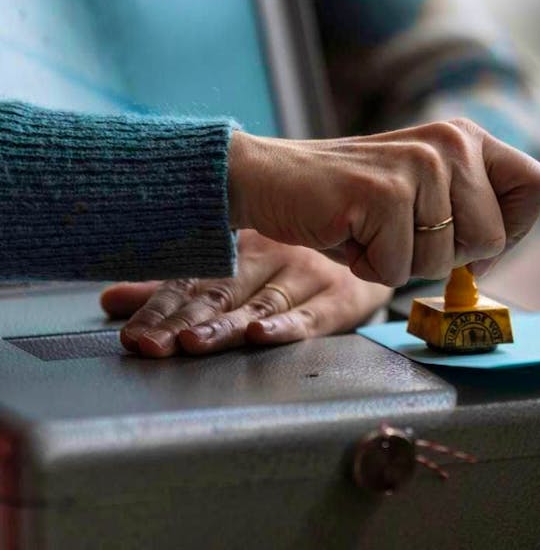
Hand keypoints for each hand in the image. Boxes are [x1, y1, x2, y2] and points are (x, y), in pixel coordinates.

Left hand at [101, 230, 392, 357]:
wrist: (374, 246)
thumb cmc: (299, 262)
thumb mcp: (237, 268)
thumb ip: (178, 289)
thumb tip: (112, 300)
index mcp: (239, 248)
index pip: (191, 280)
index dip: (159, 309)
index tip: (133, 336)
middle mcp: (270, 257)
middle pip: (220, 293)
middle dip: (182, 321)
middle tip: (153, 344)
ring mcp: (305, 275)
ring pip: (259, 305)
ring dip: (225, 327)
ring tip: (193, 342)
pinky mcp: (338, 297)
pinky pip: (311, 314)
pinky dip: (286, 327)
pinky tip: (263, 336)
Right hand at [225, 119, 539, 285]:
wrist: (273, 182)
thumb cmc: (352, 204)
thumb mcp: (426, 197)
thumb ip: (469, 214)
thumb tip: (495, 261)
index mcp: (468, 138)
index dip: (513, 229)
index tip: (468, 237)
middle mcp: (451, 142)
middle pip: (494, 238)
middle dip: (446, 257)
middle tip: (401, 233)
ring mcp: (419, 165)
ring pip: (444, 260)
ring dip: (402, 264)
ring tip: (371, 230)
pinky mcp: (383, 193)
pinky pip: (399, 269)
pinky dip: (370, 267)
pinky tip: (349, 234)